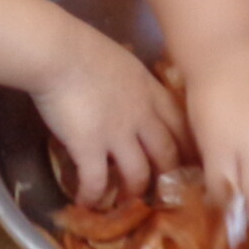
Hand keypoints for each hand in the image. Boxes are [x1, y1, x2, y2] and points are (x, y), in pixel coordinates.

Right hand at [29, 22, 185, 208]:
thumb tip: (125, 91)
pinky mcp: (90, 148)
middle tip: (164, 189)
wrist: (58, 51)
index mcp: (149, 91)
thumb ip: (130, 81)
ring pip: (139, 174)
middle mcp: (141, 116)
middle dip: (168, 175)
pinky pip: (96, 181)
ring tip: (125, 201)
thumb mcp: (121, 60)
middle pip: (167, 154)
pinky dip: (92, 195)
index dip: (187, 145)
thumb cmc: (82, 47)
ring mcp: (117, 134)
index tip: (190, 160)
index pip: (180, 124)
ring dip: (134, 190)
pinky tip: (85, 201)